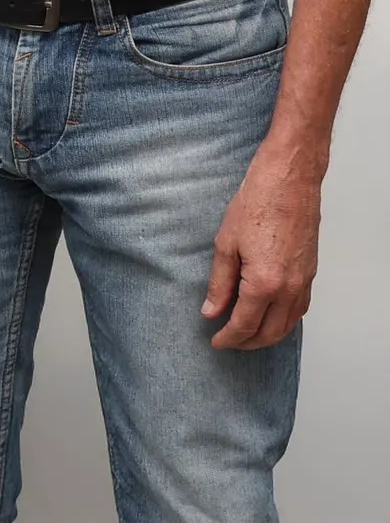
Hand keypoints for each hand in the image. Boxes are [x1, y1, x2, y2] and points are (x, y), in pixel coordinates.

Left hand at [202, 142, 321, 349]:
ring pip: (288, 325)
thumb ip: (219, 282)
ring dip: (268, 335)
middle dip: (247, 343)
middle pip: (269, 332)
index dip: (229, 338)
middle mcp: (289, 289)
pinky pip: (300, 309)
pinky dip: (285, 321)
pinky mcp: (311, 273)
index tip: (216, 342)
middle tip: (229, 342)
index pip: (245, 325)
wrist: (289, 179)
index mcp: (264, 283)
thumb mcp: (226, 243)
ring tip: (247, 334)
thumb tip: (212, 311)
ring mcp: (304, 282)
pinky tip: (271, 316)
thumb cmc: (257, 202)